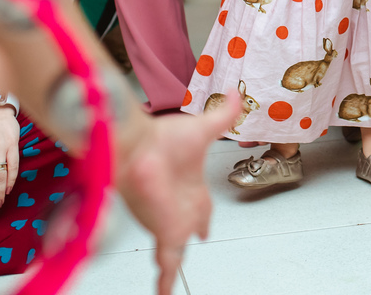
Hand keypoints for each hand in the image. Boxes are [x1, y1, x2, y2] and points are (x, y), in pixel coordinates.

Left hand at [116, 96, 241, 294]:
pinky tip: (165, 293)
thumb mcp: (202, 129)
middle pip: (187, 230)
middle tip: (195, 242)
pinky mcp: (163, 234)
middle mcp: (180, 207)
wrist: (136, 148)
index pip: (201, 208)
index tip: (204, 228)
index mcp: (192, 188)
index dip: (203, 218)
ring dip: (172, 266)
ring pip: (173, 252)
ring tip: (167, 284)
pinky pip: (168, 266)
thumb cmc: (164, 139)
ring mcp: (170, 222)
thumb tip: (234, 95)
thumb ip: (222, 116)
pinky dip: (167, 282)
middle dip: (189, 238)